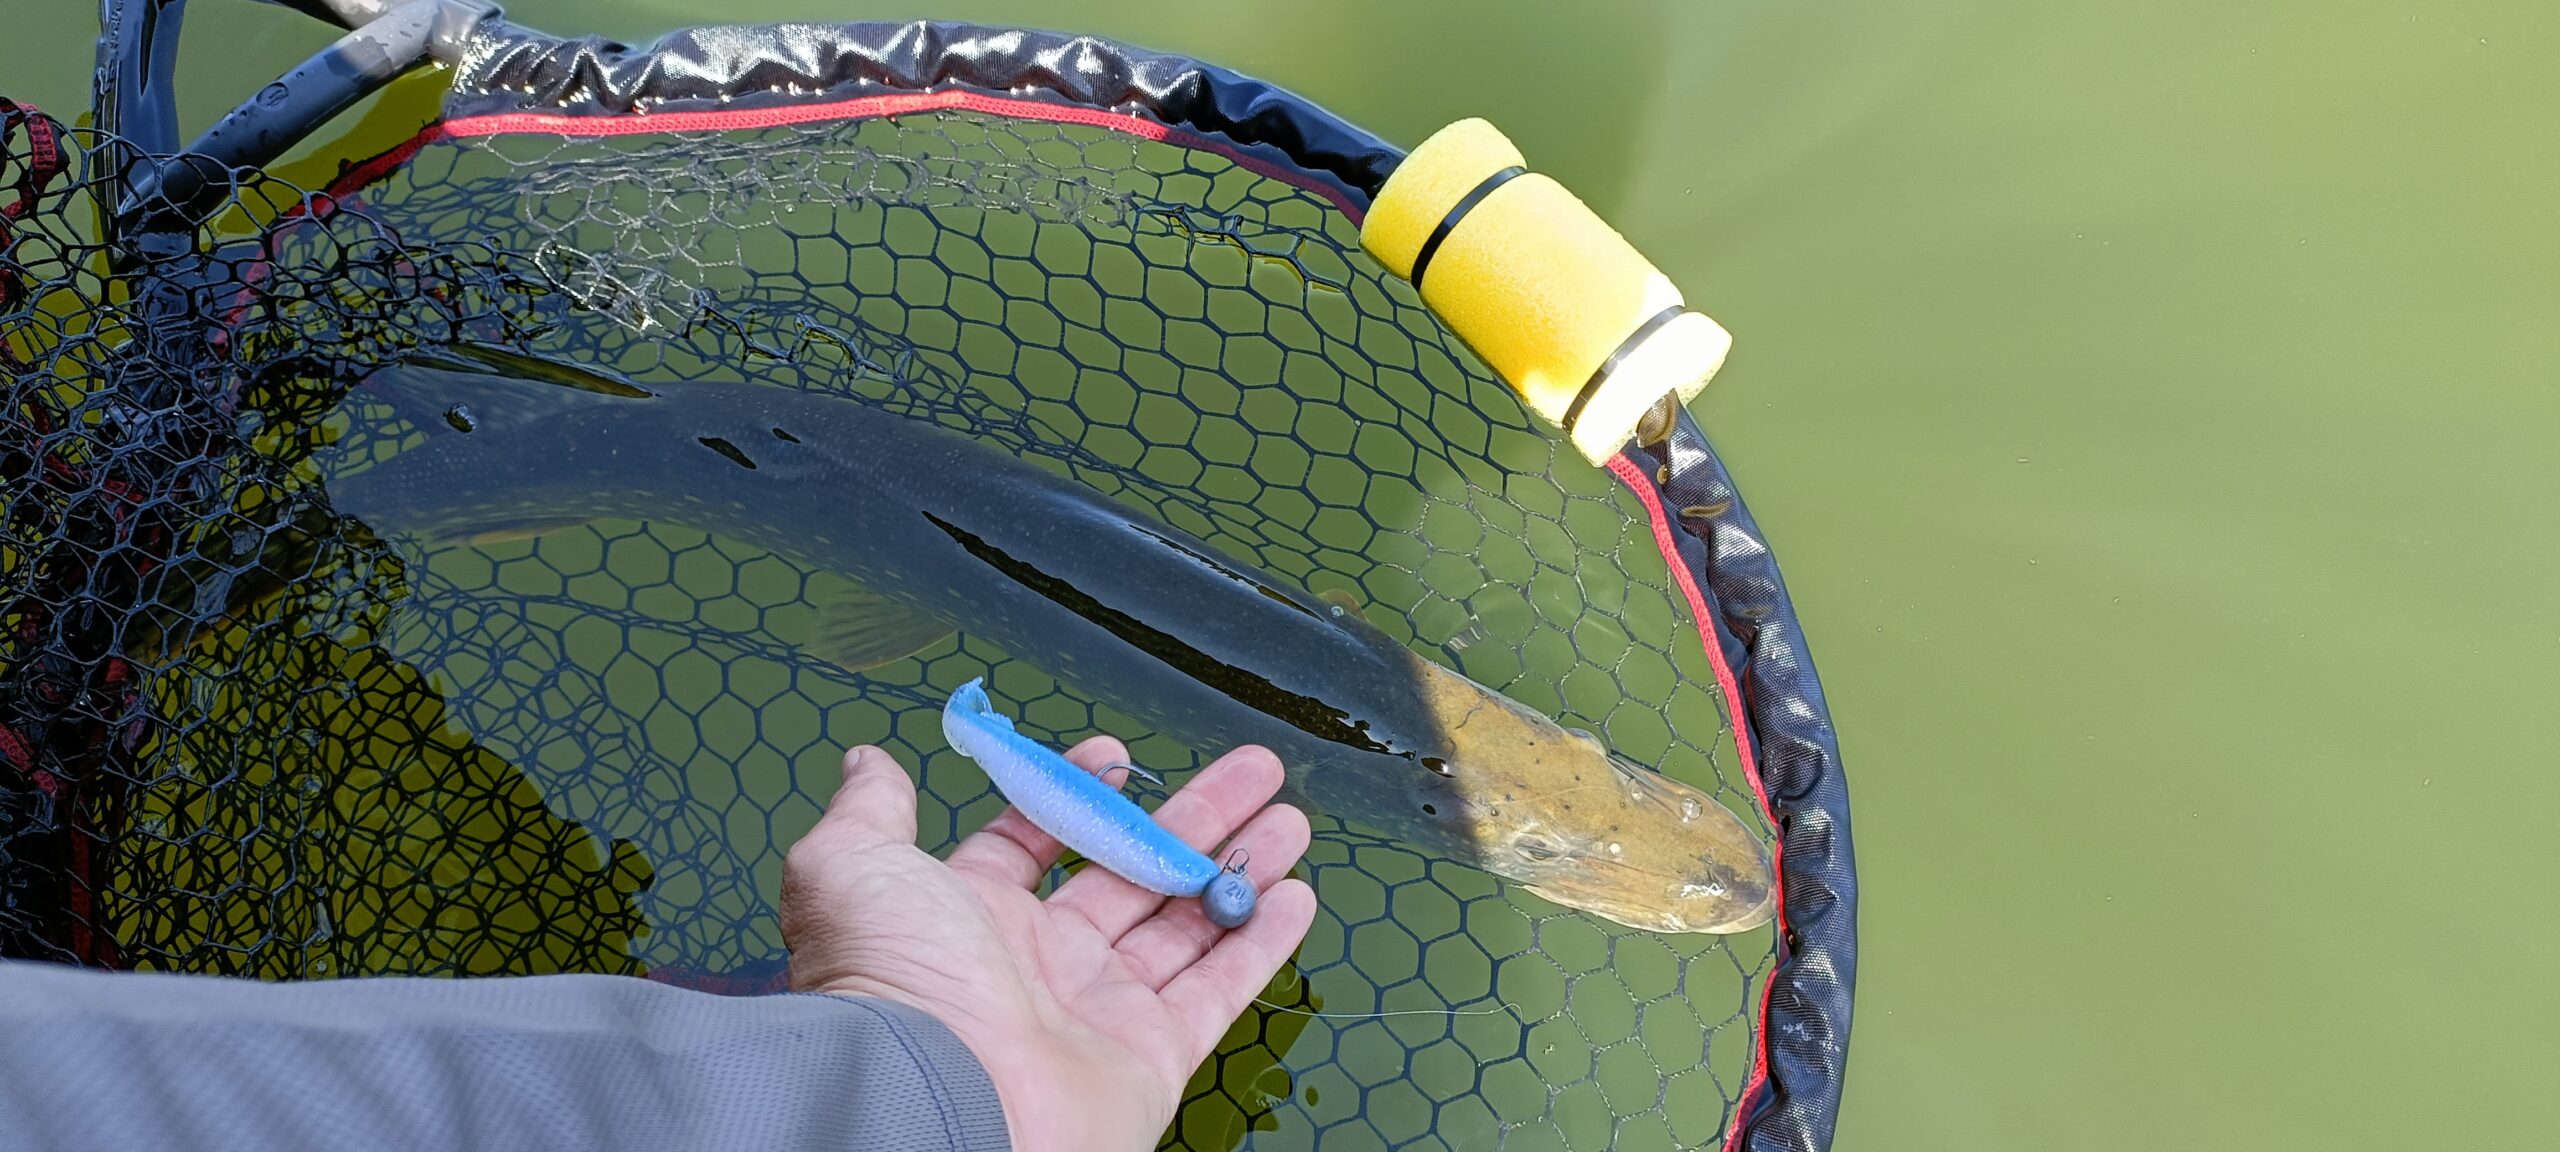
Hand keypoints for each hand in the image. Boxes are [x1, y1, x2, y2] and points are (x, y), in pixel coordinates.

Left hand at [781, 738, 1317, 1151]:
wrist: (929, 1099)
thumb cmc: (886, 980)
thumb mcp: (850, 866)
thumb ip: (868, 811)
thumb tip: (866, 762)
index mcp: (970, 914)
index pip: (1036, 842)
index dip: (1078, 794)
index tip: (1118, 754)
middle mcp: (1039, 963)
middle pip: (1132, 873)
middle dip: (1195, 818)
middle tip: (1252, 773)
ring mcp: (1099, 1011)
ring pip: (1186, 924)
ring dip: (1240, 868)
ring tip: (1289, 820)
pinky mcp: (1150, 1058)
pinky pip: (1218, 992)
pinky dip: (1261, 945)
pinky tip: (1295, 896)